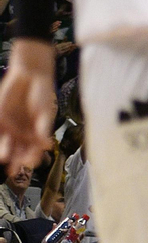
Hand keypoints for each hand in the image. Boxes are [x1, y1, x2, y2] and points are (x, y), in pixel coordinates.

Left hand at [0, 43, 54, 167]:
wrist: (29, 76)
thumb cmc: (42, 94)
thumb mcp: (46, 111)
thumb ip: (44, 127)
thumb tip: (47, 145)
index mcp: (37, 134)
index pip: (35, 151)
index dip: (33, 158)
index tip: (31, 163)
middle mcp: (23, 133)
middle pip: (19, 151)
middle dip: (17, 160)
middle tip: (15, 167)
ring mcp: (10, 127)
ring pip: (6, 144)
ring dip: (5, 151)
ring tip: (4, 156)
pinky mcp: (0, 119)